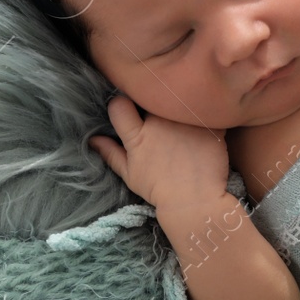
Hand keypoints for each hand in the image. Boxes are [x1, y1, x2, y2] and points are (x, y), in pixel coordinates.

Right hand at [89, 95, 230, 209]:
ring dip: (179, 106)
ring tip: (185, 122)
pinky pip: (204, 108)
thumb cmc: (160, 191)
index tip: (130, 111)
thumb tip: (92, 139)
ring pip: (178, 99)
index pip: (119, 105)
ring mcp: (183, 122)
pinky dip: (204, 114)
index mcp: (137, 135)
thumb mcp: (130, 175)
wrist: (195, 202)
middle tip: (163, 117)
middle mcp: (158, 123)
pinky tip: (205, 127)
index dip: (122, 104)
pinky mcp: (207, 124)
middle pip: (152, 98)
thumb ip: (110, 154)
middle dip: (155, 103)